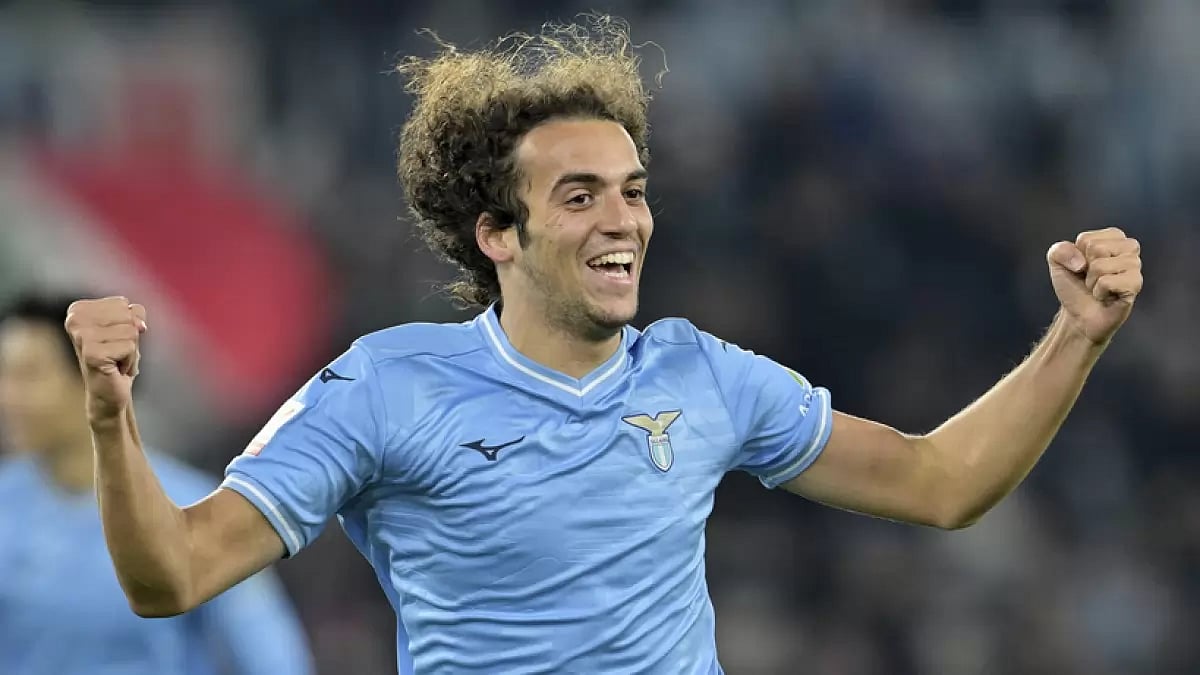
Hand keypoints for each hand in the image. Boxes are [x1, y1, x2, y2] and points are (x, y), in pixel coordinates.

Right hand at [64, 297, 147, 423]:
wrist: (108, 391)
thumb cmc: (117, 357)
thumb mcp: (128, 327)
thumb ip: (135, 314)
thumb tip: (138, 324)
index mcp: (79, 309)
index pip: (122, 303)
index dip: (127, 323)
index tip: (113, 340)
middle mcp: (74, 319)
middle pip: (127, 315)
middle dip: (130, 336)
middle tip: (116, 352)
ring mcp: (81, 336)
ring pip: (131, 331)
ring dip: (130, 350)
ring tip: (115, 360)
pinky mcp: (92, 353)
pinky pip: (130, 347)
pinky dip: (129, 360)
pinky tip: (115, 368)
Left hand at [1046, 228, 1142, 344]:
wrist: (1079, 315)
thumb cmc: (1074, 286)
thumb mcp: (1057, 262)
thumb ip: (1060, 250)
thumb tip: (1081, 262)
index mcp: (1112, 236)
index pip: (1086, 239)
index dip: (1076, 256)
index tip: (1082, 267)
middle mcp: (1128, 247)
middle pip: (1096, 249)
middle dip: (1086, 268)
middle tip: (1091, 279)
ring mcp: (1135, 265)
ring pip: (1100, 266)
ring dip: (1092, 281)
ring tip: (1099, 287)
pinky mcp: (1136, 284)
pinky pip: (1107, 282)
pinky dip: (1099, 292)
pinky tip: (1107, 296)